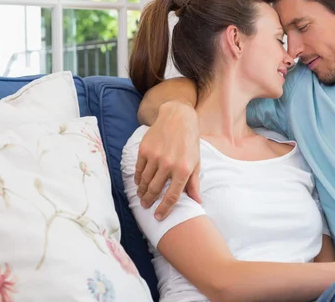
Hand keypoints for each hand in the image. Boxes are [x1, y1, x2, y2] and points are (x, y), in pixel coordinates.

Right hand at [135, 101, 201, 219]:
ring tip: (142, 196)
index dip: (164, 209)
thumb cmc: (189, 142)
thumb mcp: (196, 162)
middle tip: (146, 206)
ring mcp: (155, 157)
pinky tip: (138, 182)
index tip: (159, 216)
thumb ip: (194, 183)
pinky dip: (137, 178)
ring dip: (142, 191)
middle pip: (155, 190)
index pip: (172, 196)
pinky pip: (138, 169)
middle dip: (149, 201)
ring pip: (144, 181)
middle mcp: (168, 165)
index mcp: (183, 170)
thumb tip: (197, 201)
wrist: (177, 118)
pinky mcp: (144, 150)